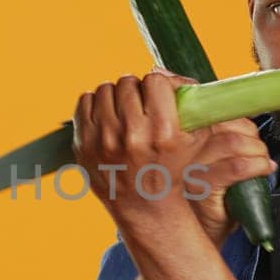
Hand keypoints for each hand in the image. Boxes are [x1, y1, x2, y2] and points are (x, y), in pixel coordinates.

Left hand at [72, 72, 275, 242]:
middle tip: (140, 105)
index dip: (158, 86)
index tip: (158, 97)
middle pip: (128, 83)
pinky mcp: (83, 144)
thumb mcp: (196, 138)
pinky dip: (95, 104)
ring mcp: (104, 140)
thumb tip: (170, 76)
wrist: (143, 203)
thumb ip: (194, 102)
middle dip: (136, 90)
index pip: (154, 81)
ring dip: (115, 96)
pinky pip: (85, 101)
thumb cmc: (173, 166)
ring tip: (124, 112)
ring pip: (106, 89)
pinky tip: (107, 118)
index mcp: (162, 132)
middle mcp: (132, 136)